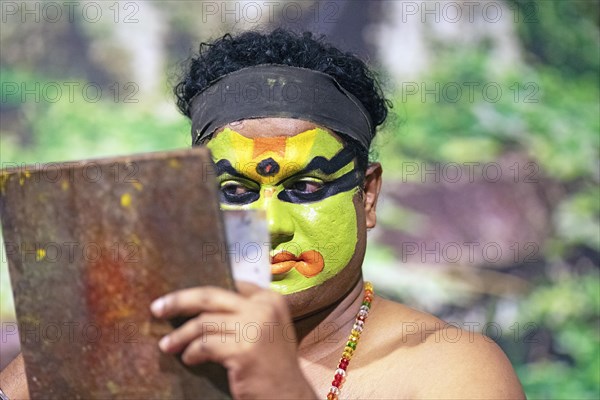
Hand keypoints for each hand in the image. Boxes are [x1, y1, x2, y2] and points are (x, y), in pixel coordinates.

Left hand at [150, 282, 316, 398]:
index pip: (229, 284)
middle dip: (179, 300)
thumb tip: (201, 303)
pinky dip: (191, 353)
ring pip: (203, 322)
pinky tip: (188, 359)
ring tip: (167, 345)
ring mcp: (255, 328)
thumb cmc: (272, 365)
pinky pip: (205, 345)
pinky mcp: (244, 350)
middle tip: (157, 307)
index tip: (180, 297)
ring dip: (180, 335)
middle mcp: (264, 308)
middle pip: (210, 296)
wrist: (289, 396)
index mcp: (270, 299)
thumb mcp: (266, 329)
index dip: (202, 289)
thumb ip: (244, 313)